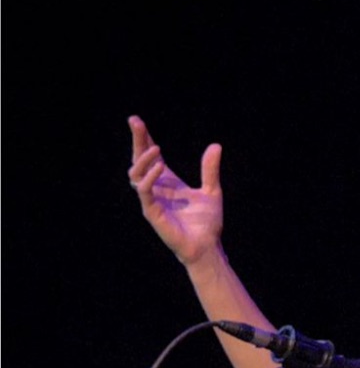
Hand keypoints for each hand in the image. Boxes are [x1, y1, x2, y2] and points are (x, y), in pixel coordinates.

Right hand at [129, 115, 224, 264]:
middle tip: (135, 122)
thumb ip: (210, 169)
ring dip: (144, 159)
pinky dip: (149, 178)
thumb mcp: (212, 190)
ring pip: (135, 174)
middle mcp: (156, 188)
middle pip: (139, 160)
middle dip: (137, 141)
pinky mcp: (151, 211)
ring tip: (156, 148)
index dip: (144, 139)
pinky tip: (159, 166)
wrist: (207, 246)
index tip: (137, 121)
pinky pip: (144, 191)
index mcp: (168, 182)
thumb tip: (216, 145)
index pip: (151, 156)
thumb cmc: (207, 223)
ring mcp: (151, 200)